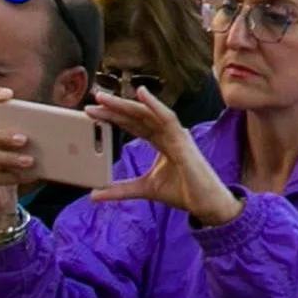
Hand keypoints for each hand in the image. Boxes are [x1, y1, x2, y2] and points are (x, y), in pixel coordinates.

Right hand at [0, 88, 37, 230]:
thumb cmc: (6, 168)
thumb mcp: (13, 150)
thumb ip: (22, 139)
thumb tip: (50, 134)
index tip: (9, 94)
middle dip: (3, 135)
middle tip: (24, 139)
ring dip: (9, 158)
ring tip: (29, 161)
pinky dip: (8, 176)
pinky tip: (25, 177)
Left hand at [84, 87, 239, 227]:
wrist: (205, 204)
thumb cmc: (182, 191)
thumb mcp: (143, 188)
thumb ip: (120, 189)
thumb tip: (94, 194)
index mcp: (161, 141)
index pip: (133, 124)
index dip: (113, 117)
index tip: (92, 112)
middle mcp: (168, 133)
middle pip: (137, 116)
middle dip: (114, 107)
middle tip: (92, 100)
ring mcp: (176, 134)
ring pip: (147, 113)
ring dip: (125, 104)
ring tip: (105, 98)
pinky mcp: (182, 140)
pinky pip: (168, 118)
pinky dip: (155, 105)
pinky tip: (141, 93)